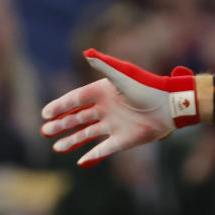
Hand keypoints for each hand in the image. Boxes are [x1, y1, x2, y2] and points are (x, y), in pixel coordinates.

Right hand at [41, 49, 202, 166]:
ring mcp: (114, 125)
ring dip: (72, 140)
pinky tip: (80, 161)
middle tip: (45, 131)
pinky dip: (93, 155)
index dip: (60, 106)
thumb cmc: (147, 87)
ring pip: (87, 134)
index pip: (76, 100)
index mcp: (103, 92)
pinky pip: (104, 149)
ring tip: (57, 147)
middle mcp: (106, 109)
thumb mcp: (123, 75)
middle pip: (78, 118)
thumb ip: (105, 64)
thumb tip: (87, 52)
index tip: (45, 113)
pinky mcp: (124, 140)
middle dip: (61, 125)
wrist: (169, 106)